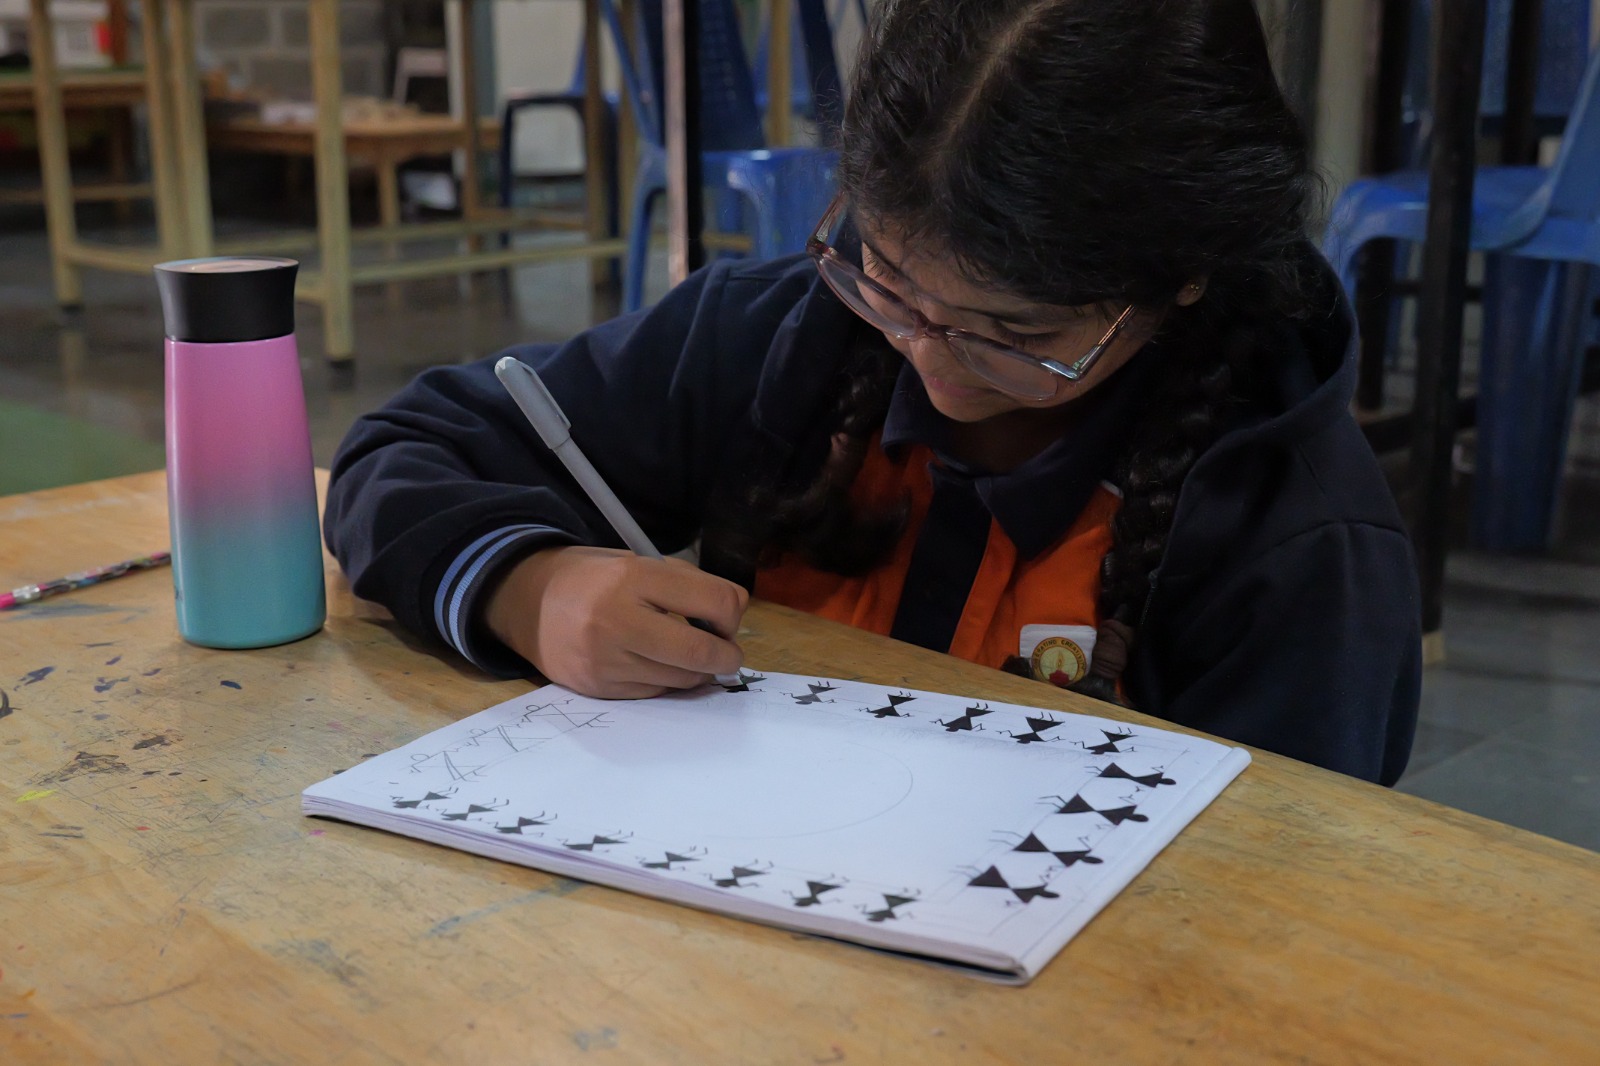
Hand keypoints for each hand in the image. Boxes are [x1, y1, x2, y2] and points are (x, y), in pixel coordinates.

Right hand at [484, 545, 747, 698]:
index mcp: (633, 576)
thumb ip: (683, 583)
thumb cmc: (592, 577)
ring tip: (695, 659)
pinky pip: (654, 691)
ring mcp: (605, 658)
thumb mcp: (636, 561)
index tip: (728, 619)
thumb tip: (730, 614)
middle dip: (727, 657)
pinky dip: (668, 681)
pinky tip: (661, 666)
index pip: (714, 602)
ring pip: (680, 678)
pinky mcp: (597, 686)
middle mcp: (618, 619)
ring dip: (699, 672)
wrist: (526, 601)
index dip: (733, 614)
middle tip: (729, 655)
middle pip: (701, 651)